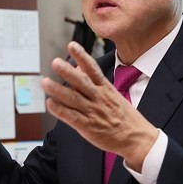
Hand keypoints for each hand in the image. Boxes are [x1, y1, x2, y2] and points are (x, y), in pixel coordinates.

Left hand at [41, 41, 157, 170]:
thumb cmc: (124, 116)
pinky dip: (60, 111)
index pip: (93, 69)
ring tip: (46, 82)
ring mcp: (94, 112)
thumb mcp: (113, 94)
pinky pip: (72, 117)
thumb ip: (95, 82)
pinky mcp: (88, 127)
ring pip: (74, 99)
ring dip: (58, 90)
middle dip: (68, 72)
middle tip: (56, 62)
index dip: (82, 57)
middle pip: (82, 82)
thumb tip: (78, 67)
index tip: (72, 46)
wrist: (137, 138)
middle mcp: (99, 98)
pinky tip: (50, 103)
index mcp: (106, 88)